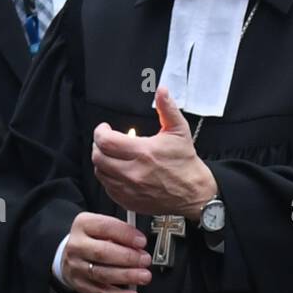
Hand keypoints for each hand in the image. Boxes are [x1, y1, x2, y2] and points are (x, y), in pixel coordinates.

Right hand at [62, 211, 151, 292]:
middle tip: (144, 260)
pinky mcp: (81, 285)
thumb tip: (139, 245)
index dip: (126, 235)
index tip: (142, 242)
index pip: (105, 227)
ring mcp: (76, 267)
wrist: (73, 254)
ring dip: (126, 276)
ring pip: (102, 274)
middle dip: (128, 257)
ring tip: (143, 276)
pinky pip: (101, 292)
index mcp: (83, 225)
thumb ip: (121, 232)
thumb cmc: (94, 239)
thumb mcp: (104, 227)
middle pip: (102, 252)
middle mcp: (77, 246)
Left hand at [92, 86, 217, 220]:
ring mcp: (129, 188)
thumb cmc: (185, 163)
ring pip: (100, 172)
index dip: (100, 132)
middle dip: (99, 145)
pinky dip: (109, 177)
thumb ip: (167, 109)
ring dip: (103, 161)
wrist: (193, 193)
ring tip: (113, 155)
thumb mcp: (179, 131)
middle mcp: (133, 172)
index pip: (106, 141)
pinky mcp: (128, 200)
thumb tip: (162, 91)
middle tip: (107, 141)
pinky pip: (107, 187)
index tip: (104, 129)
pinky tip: (119, 171)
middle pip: (98, 156)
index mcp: (144, 152)